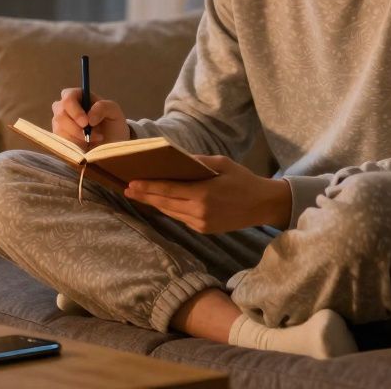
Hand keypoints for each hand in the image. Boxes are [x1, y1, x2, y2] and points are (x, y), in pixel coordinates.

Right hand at [51, 88, 129, 150]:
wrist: (111, 148)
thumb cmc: (112, 126)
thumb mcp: (114, 112)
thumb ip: (103, 107)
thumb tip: (89, 117)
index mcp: (79, 97)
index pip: (68, 96)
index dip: (75, 110)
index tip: (85, 122)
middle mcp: (66, 108)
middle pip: (60, 113)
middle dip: (75, 127)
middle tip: (89, 135)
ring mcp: (61, 124)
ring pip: (59, 128)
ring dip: (76, 137)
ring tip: (92, 140)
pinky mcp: (59, 138)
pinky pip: (59, 141)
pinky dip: (73, 145)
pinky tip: (84, 146)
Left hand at [124, 155, 291, 233]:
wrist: (263, 205)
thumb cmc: (242, 179)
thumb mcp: (221, 163)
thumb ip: (197, 162)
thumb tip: (175, 159)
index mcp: (203, 194)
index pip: (168, 191)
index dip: (148, 188)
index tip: (132, 183)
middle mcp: (200, 212)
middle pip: (165, 204)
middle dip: (145, 196)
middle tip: (128, 190)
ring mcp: (201, 224)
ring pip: (171, 213)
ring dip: (155, 204)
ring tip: (139, 195)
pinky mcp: (204, 230)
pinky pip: (181, 219)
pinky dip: (169, 210)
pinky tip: (160, 203)